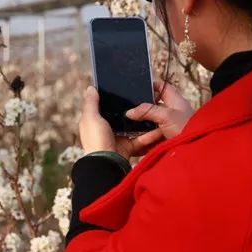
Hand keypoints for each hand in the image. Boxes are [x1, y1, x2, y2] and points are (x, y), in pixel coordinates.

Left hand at [78, 80, 193, 159]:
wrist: (106, 164)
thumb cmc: (96, 140)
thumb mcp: (91, 118)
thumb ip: (92, 103)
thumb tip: (91, 88)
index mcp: (96, 122)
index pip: (107, 107)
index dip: (116, 99)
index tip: (129, 89)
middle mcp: (107, 130)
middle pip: (123, 117)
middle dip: (135, 110)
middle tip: (149, 99)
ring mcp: (119, 139)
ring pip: (135, 127)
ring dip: (146, 121)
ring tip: (157, 110)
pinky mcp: (129, 147)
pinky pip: (142, 139)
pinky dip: (151, 135)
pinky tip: (161, 127)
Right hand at [123, 80, 195, 151]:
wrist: (196, 150)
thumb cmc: (187, 128)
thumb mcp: (166, 115)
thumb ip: (147, 111)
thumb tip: (129, 112)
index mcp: (175, 101)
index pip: (162, 87)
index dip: (151, 85)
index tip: (138, 88)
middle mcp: (172, 111)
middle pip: (154, 106)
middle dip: (142, 109)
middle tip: (129, 109)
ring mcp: (169, 125)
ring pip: (151, 121)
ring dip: (142, 124)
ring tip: (130, 125)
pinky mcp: (165, 138)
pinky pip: (151, 135)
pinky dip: (144, 136)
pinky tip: (136, 138)